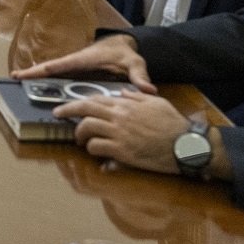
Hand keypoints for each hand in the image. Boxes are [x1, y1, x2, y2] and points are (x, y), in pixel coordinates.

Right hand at [12, 32, 153, 90]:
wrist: (126, 47)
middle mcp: (75, 64)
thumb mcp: (135, 63)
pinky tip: (41, 93)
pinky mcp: (78, 75)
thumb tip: (148, 89)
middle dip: (31, 74)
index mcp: (83, 60)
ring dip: (37, 80)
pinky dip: (49, 84)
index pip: (57, 66)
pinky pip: (61, 80)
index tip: (21, 74)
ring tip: (18, 85)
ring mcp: (76, 70)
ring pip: (53, 76)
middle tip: (12, 79)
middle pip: (49, 71)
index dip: (39, 71)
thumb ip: (140, 76)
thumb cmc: (127, 53)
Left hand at [59, 89, 191, 172]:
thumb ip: (137, 96)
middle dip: (67, 112)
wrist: (184, 144)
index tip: (66, 106)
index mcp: (126, 104)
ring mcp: (119, 134)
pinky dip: (92, 149)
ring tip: (80, 139)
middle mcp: (119, 117)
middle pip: (85, 110)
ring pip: (87, 129)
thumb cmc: (173, 124)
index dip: (76, 102)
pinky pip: (97, 147)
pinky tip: (95, 151)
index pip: (94, 99)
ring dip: (80, 134)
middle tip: (58, 116)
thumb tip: (123, 92)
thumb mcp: (156, 103)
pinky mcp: (122, 151)